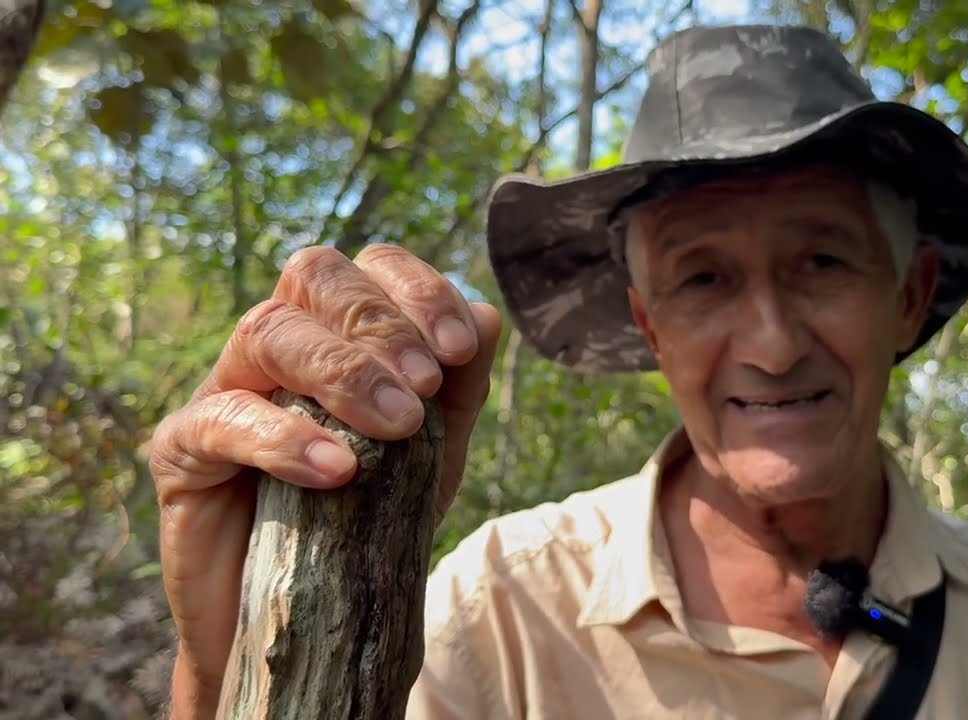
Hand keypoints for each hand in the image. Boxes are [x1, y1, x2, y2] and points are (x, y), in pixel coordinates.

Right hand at [148, 244, 501, 716]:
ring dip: (342, 371)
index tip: (459, 349)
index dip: (419, 290)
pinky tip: (336, 471)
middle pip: (315, 276)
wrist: (311, 620)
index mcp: (340, 332)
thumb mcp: (434, 456)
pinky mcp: (181, 451)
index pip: (372, 267)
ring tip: (398, 427)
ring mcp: (225, 389)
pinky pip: (220, 419)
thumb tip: (488, 316)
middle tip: (424, 389)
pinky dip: (284, 438)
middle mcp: (280, 345)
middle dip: (381, 324)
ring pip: (267, 330)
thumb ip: (461, 391)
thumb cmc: (370, 523)